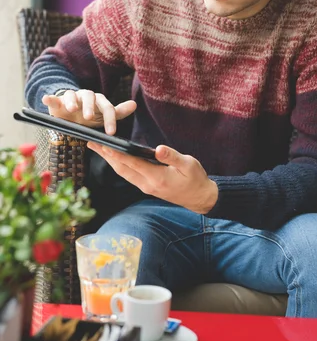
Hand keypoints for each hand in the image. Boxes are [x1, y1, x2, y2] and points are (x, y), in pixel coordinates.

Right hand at [42, 90, 136, 134]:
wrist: (70, 113)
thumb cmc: (89, 115)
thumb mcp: (103, 116)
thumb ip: (118, 112)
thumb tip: (134, 104)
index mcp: (99, 101)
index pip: (107, 108)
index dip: (110, 120)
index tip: (111, 133)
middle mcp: (86, 97)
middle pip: (90, 97)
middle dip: (89, 107)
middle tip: (89, 118)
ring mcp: (72, 98)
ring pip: (72, 95)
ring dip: (72, 100)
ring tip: (72, 108)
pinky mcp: (58, 101)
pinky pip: (54, 97)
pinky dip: (50, 98)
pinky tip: (46, 99)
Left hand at [86, 142, 218, 213]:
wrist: (200, 198)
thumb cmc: (195, 179)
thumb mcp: (189, 164)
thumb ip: (172, 157)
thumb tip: (158, 149)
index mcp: (157, 178)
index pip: (132, 163)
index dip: (118, 154)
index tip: (105, 145)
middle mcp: (147, 184)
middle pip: (122, 169)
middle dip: (106, 156)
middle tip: (92, 143)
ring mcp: (146, 187)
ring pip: (123, 173)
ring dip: (110, 161)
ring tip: (98, 148)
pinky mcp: (147, 186)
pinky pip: (128, 175)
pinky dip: (119, 165)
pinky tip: (114, 157)